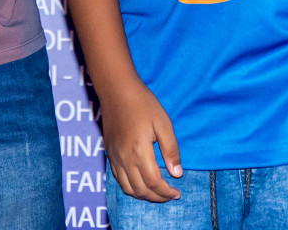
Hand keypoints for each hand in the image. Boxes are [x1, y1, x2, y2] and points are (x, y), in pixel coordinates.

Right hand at [102, 80, 182, 202]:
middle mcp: (124, 158)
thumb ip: (171, 150)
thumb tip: (176, 173)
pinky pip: (118, 179)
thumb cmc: (143, 103)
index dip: (166, 192)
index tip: (177, 192)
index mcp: (139, 151)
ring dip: (144, 195)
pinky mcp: (109, 153)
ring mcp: (114, 157)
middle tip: (170, 195)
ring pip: (127, 188)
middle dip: (157, 197)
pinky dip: (131, 187)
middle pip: (140, 190)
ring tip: (157, 192)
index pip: (153, 183)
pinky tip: (141, 182)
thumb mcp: (163, 123)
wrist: (116, 90)